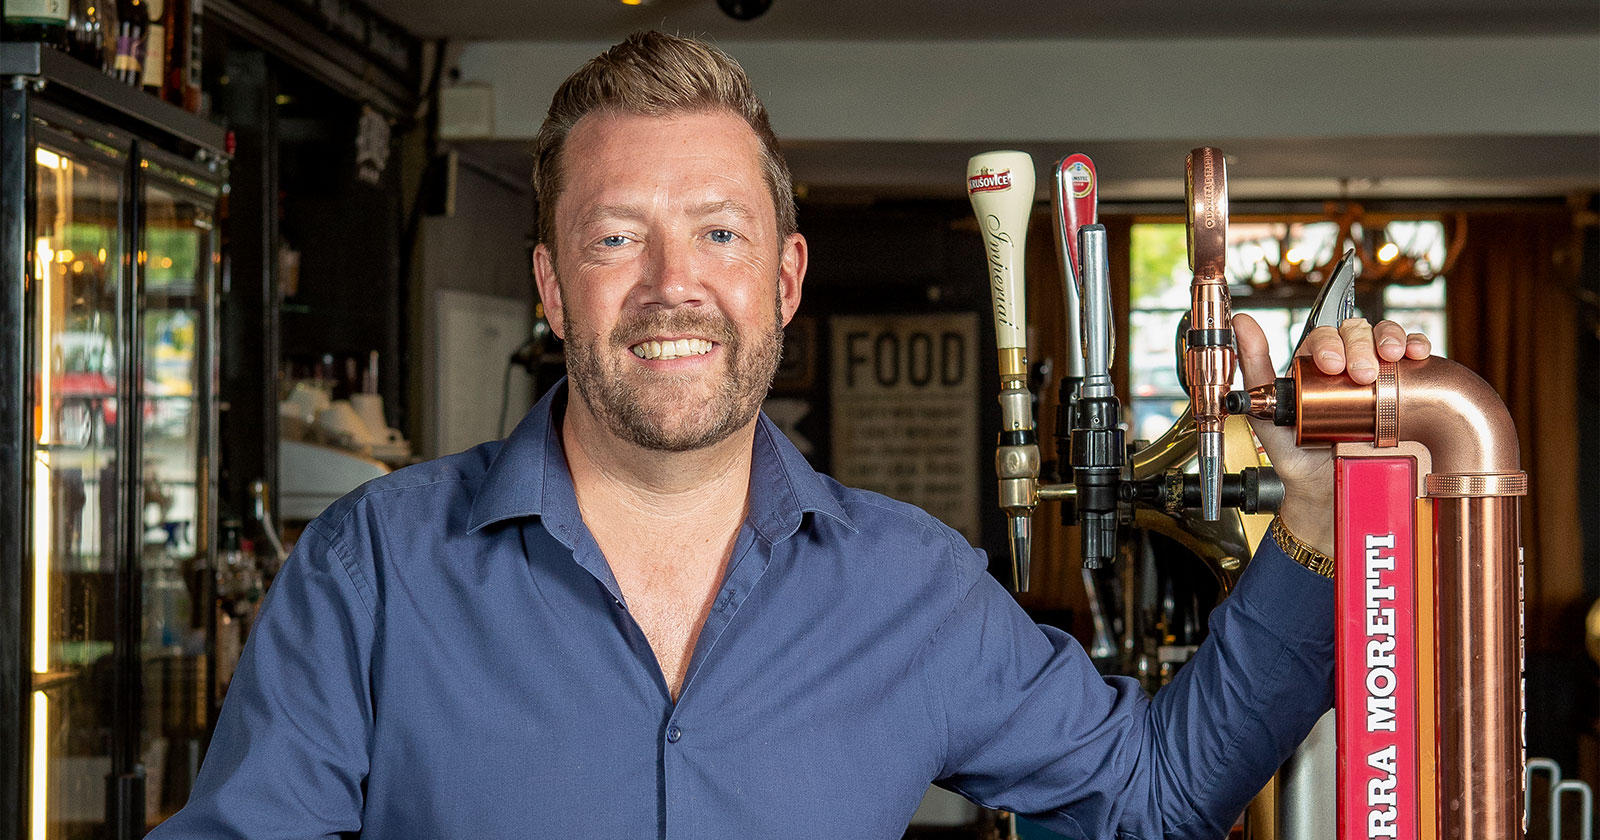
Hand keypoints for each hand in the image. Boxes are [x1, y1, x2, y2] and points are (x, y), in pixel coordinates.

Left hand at [1232, 316, 1431, 554]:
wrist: (1330, 496)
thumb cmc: (1297, 456)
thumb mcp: (1267, 413)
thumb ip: (1254, 370)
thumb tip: (1241, 322)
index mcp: (1313, 368)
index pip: (1323, 337)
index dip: (1329, 343)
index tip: (1331, 364)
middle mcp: (1346, 367)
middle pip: (1356, 333)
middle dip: (1360, 345)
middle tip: (1361, 374)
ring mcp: (1377, 377)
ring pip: (1385, 338)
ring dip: (1390, 339)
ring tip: (1391, 358)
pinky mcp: (1404, 391)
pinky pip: (1413, 359)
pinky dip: (1417, 347)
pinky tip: (1416, 354)